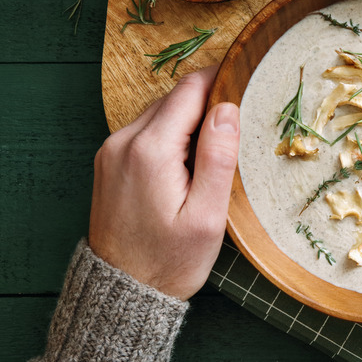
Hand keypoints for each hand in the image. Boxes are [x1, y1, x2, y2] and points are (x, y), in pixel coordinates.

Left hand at [88, 67, 239, 299]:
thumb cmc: (170, 259)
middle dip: (207, 101)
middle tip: (240, 119)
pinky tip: (188, 160)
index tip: (246, 77)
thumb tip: (228, 108)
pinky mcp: (109, 163)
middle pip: (173, 99)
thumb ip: (217, 157)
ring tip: (217, 145)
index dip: (220, 79)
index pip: (189, 91)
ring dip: (189, 118)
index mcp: (150, 150)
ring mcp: (111, 151)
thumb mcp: (206, 215)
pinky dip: (170, 134)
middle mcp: (123, 142)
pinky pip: (145, 132)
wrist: (122, 291)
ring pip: (159, 113)